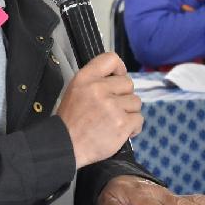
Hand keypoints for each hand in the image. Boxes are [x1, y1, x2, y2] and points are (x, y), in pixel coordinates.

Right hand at [56, 52, 142, 167]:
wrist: (65, 146)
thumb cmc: (71, 121)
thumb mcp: (75, 91)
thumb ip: (95, 81)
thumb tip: (119, 78)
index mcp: (86, 78)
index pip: (111, 59)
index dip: (120, 69)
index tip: (118, 79)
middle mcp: (99, 89)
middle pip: (128, 83)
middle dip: (124, 96)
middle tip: (113, 108)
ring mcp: (112, 107)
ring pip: (136, 102)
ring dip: (129, 112)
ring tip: (115, 121)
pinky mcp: (121, 124)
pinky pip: (139, 119)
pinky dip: (133, 127)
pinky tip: (121, 131)